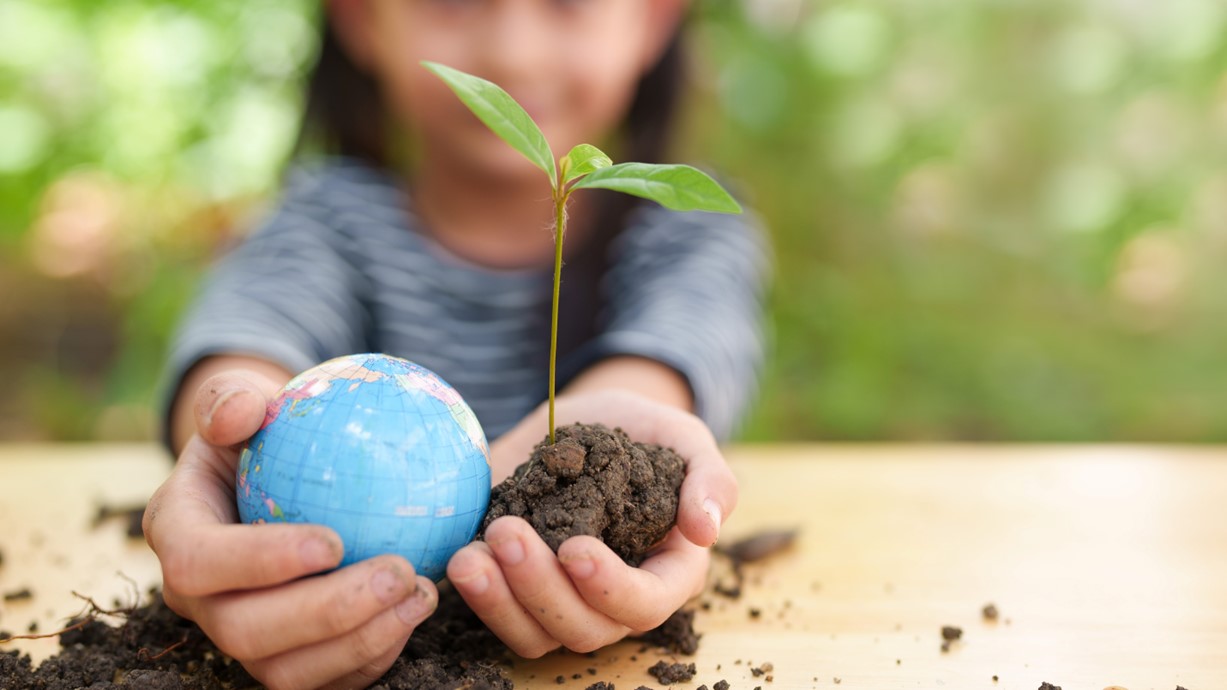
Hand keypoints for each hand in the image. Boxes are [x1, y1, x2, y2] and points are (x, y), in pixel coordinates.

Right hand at [143, 372, 438, 688]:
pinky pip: (327, 680)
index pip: (200, 564)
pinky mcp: (288, 659)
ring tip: (421, 594)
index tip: (333, 541)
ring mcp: (243, 638)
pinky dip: (373, 657)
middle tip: (398, 572)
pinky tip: (417, 613)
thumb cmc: (264, 431)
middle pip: (246, 633)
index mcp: (179, 535)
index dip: (260, 562)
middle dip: (326, 613)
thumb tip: (243, 410)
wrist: (278, 477)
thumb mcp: (242, 400)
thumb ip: (233, 398)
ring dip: (360, 641)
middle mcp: (202, 600)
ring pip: (286, 672)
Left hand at [447, 389, 736, 656]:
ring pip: (537, 634)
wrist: (582, 419)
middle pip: (586, 627)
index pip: (647, 603)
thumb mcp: (681, 435)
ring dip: (501, 601)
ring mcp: (563, 599)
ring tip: (471, 557)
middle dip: (542, 589)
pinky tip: (460, 556)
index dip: (611, 587)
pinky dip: (478, 597)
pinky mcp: (517, 589)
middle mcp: (613, 598)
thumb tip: (706, 529)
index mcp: (666, 571)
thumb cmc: (641, 429)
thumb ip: (709, 477)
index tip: (574, 547)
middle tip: (507, 532)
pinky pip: (499, 617)